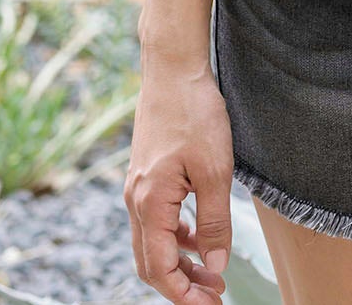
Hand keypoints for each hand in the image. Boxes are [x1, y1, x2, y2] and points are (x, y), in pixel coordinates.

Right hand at [124, 59, 234, 301]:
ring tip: (212, 273)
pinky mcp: (146, 176)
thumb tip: (216, 266)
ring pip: (154, 243)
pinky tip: (200, 237)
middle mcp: (136, 201)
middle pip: (151, 263)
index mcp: (150, 204)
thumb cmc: (195, 113)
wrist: (173, 70)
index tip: (211, 304)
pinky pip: (157, 220)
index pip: (160, 269)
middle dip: (181, 285)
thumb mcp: (216, 170)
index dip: (184, 295)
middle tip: (214, 296)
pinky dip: (177, 237)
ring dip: (180, 263)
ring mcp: (138, 188)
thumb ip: (215, 222)